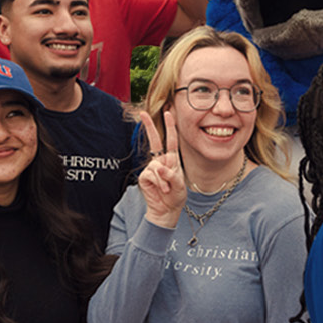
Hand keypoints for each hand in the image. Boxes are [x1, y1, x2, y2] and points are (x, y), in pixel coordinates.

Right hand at [137, 110, 186, 229]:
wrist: (167, 210)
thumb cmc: (176, 196)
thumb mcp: (179, 185)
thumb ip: (171, 175)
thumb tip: (159, 167)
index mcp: (172, 160)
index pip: (171, 140)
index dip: (170, 126)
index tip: (168, 112)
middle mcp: (161, 161)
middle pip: (154, 141)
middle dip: (149, 127)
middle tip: (142, 113)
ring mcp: (151, 168)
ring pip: (156, 166)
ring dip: (164, 180)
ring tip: (167, 189)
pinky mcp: (144, 177)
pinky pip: (151, 175)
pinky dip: (159, 183)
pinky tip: (161, 190)